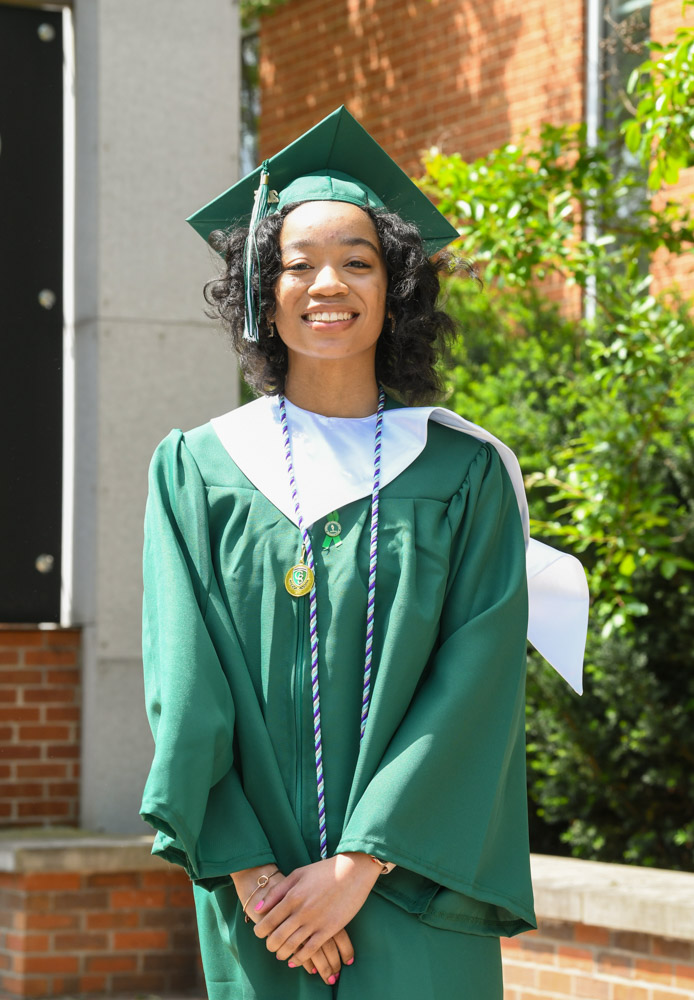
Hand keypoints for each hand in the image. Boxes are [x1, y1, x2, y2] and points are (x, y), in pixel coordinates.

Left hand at [253, 852, 379, 967]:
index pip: (268, 921)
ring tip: (280, 954)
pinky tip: (294, 961)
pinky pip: (310, 950)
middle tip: (270, 946)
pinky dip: (300, 959)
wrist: (353, 870)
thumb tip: (258, 908)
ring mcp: (315, 922)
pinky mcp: (329, 930)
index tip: (259, 933)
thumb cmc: (324, 870)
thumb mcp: (298, 874)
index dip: (260, 931)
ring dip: (282, 954)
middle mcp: (301, 911)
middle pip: (277, 937)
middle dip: (270, 945)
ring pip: (292, 946)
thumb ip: (277, 891)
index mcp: (292, 896)